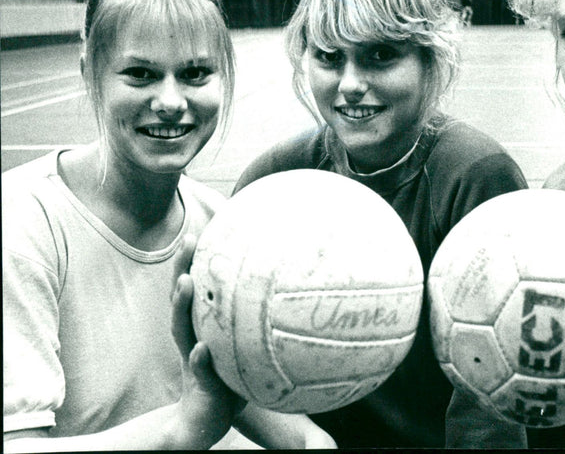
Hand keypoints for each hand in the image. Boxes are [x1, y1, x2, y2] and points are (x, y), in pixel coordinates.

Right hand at [170, 236, 244, 447]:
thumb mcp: (244, 348)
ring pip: (182, 329)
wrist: (207, 421)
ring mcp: (193, 360)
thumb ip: (258, 325)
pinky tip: (201, 350)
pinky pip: (199, 371)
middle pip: (183, 299)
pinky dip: (199, 360)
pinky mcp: (200, 385)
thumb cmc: (231, 380)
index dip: (199, 260)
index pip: (199, 289)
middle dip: (182, 268)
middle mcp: (193, 338)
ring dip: (182, 305)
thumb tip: (295, 295)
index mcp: (203, 327)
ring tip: (186, 283)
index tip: (205, 229)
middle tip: (189, 241)